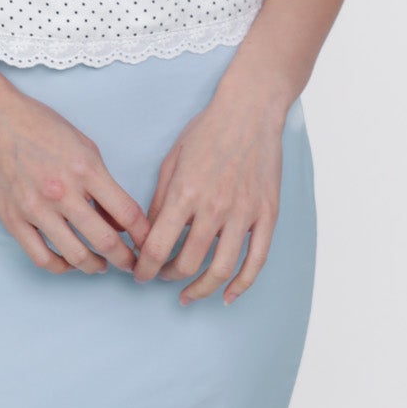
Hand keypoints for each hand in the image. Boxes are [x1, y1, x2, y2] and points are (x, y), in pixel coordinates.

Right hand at [0, 85, 150, 275]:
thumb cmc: (40, 126)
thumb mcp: (84, 145)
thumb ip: (104, 183)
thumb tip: (119, 221)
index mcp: (85, 169)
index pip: (127, 214)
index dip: (144, 235)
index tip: (148, 244)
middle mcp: (62, 192)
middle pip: (106, 241)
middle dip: (125, 259)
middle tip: (131, 265)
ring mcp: (36, 208)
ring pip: (76, 256)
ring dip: (95, 267)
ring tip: (101, 265)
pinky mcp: (13, 220)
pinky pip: (41, 258)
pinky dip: (61, 267)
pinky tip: (69, 263)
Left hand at [131, 94, 286, 305]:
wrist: (250, 111)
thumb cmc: (207, 131)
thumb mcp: (172, 160)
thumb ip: (160, 201)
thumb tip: (149, 235)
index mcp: (185, 193)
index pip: (158, 246)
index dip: (145, 268)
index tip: (139, 274)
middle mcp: (215, 207)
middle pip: (188, 263)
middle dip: (168, 277)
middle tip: (161, 277)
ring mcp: (244, 213)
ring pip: (222, 269)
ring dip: (201, 288)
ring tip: (189, 294)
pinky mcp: (267, 215)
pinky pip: (256, 261)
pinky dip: (241, 285)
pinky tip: (227, 296)